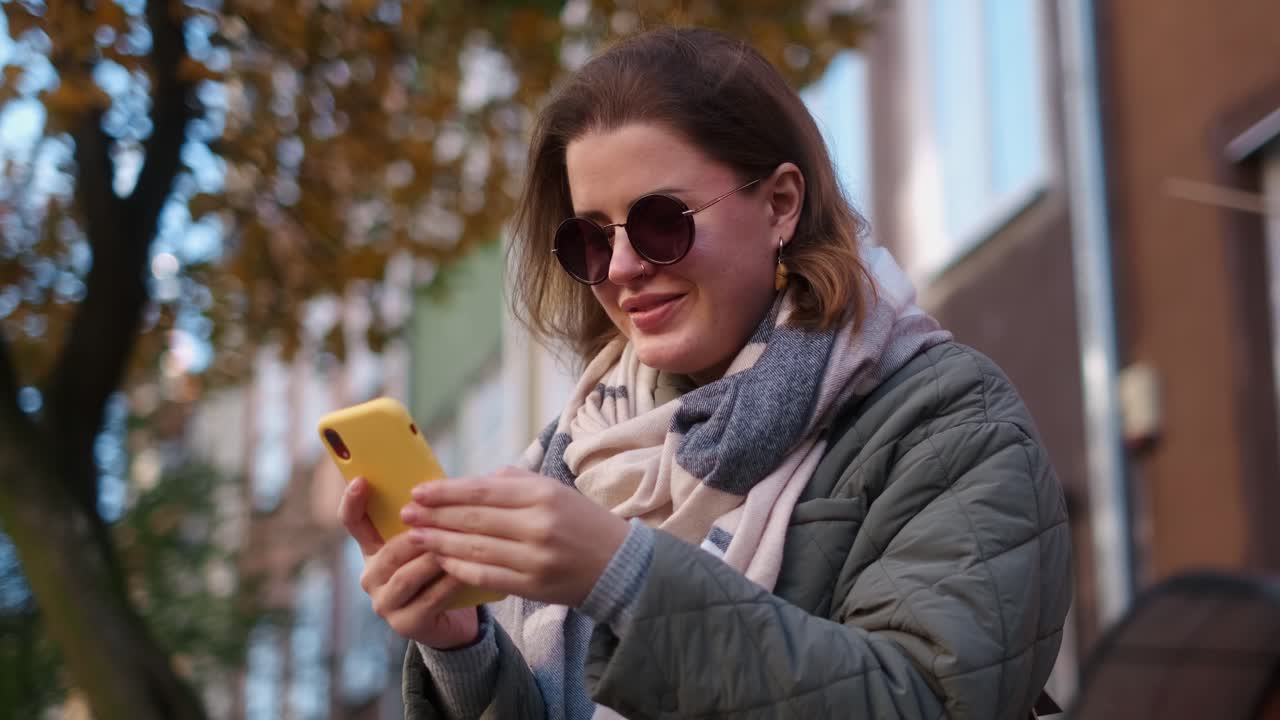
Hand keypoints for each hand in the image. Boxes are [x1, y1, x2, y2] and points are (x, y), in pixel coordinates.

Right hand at [339, 477, 479, 648]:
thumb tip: (443, 483)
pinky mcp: (405, 624)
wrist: (454, 619)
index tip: (362, 480)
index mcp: (373, 550)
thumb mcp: (429, 541)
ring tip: (455, 545)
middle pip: (388, 551)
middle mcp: (371, 577)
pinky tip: (464, 571)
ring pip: (407, 576)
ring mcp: (385, 603)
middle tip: (440, 521)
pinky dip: (448, 583)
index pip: (353, 523)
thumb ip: (427, 518)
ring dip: (432, 559)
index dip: (352, 501)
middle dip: (416, 536)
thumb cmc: (441, 571)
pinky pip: (429, 599)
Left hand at [400, 466, 630, 606]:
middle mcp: (538, 525)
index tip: (418, 491)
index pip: (482, 491)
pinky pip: (487, 576)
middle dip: (435, 516)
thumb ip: (513, 482)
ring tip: (416, 536)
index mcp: (543, 494)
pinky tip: (442, 560)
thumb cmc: (581, 521)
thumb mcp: (554, 490)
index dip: (446, 492)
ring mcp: (535, 558)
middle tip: (407, 513)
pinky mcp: (533, 586)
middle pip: (474, 519)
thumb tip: (468, 484)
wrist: (618, 565)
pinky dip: (460, 568)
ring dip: (440, 543)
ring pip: (475, 549)